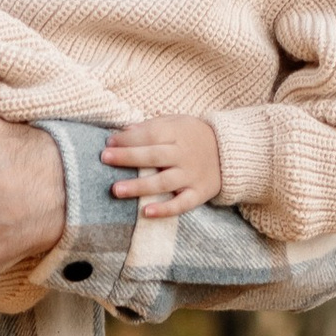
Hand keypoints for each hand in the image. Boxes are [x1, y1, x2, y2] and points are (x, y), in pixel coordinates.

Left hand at [102, 111, 223, 220]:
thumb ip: (152, 126)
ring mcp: (192, 175)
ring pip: (163, 182)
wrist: (231, 152)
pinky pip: (182, 204)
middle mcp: (184, 155)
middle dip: (128, 157)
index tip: (109, 143)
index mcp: (178, 133)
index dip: (129, 138)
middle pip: (154, 156)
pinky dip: (165, 209)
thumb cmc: (195, 136)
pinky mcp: (199, 193)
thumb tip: (123, 132)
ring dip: (139, 186)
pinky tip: (146, 212)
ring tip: (116, 190)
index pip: (151, 134)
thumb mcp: (177, 123)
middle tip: (105, 158)